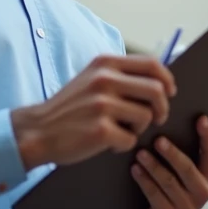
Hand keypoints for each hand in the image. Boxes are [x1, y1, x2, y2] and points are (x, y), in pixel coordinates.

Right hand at [11, 54, 175, 168]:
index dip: (167, 79)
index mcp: (105, 63)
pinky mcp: (100, 130)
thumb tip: (160, 81)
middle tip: (156, 119)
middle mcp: (104, 79)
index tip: (170, 92)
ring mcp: (102, 104)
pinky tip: (107, 143)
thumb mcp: (91, 78)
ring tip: (120, 130)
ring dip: (138, 128)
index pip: (152, 64)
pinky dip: (123, 145)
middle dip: (162, 108)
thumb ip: (120, 75)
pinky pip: (131, 139)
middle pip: (157, 90)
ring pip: (146, 117)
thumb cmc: (69, 107)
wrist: (37, 131)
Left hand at [132, 116, 207, 208]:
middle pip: (187, 169)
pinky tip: (135, 169)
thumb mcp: (191, 176)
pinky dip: (144, 180)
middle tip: (158, 140)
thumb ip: (189, 155)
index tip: (202, 119)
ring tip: (140, 153)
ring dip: (153, 166)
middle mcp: (203, 192)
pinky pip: (154, 194)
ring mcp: (186, 206)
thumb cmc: (180, 190)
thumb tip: (172, 123)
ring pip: (168, 181)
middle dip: (172, 153)